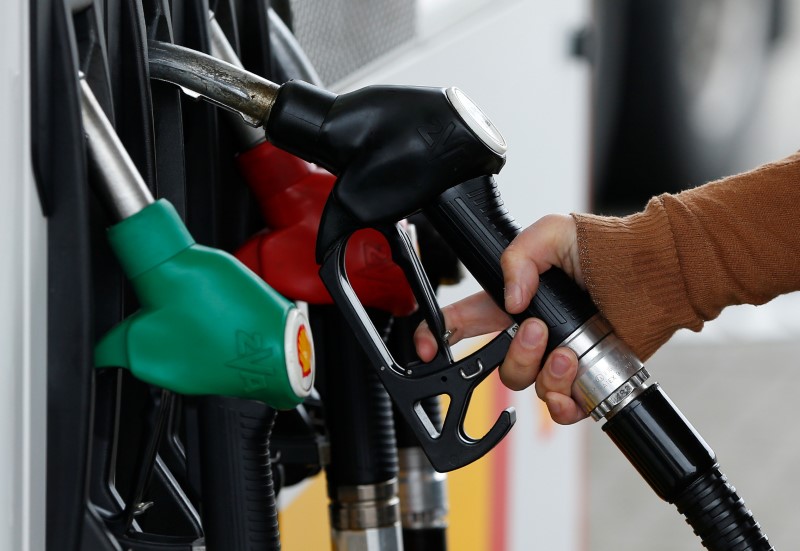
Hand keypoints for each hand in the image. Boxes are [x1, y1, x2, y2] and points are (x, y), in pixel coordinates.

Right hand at [414, 214, 587, 424]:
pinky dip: (563, 403)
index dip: (437, 334)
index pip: (463, 321)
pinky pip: (559, 408)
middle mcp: (529, 333)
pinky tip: (573, 381)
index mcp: (512, 300)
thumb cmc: (606, 248)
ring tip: (569, 353)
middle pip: (495, 363)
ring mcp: (554, 359)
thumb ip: (519, 256)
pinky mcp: (582, 380)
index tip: (427, 346)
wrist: (652, 276)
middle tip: (537, 330)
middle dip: (515, 353)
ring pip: (527, 385)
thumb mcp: (553, 232)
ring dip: (545, 373)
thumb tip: (512, 299)